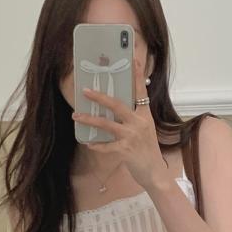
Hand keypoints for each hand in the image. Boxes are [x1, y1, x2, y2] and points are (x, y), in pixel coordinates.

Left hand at [77, 68, 167, 206]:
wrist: (155, 173)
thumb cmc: (148, 150)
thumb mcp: (146, 129)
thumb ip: (135, 117)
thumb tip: (120, 107)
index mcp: (145, 115)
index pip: (141, 91)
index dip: (137, 75)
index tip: (133, 58)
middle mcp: (139, 123)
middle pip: (117, 105)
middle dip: (100, 97)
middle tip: (85, 91)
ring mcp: (132, 136)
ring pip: (106, 124)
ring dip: (89, 120)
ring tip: (76, 116)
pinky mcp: (125, 150)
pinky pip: (106, 146)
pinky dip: (96, 145)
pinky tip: (88, 143)